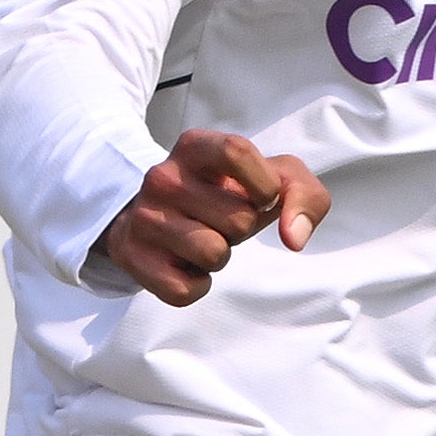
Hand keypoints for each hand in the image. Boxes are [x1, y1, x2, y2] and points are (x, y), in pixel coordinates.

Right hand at [87, 127, 326, 304]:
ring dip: (220, 256)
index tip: (265, 199)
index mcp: (194, 146)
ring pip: (214, 254)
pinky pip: (186, 289)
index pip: (237, 151)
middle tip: (220, 220)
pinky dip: (196, 284)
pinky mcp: (131, 256)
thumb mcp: (270, 180)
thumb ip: (303, 195)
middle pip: (238, 219)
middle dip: (242, 229)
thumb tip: (294, 237)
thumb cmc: (226, 195)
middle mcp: (162, 176)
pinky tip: (183, 263)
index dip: (264, 184)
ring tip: (202, 239)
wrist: (156, 218)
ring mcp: (143, 217)